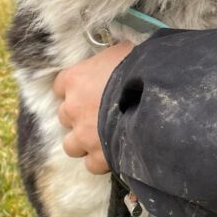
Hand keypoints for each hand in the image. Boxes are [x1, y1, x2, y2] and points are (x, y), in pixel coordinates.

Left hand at [53, 42, 132, 173]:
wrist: (155, 99)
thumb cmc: (141, 69)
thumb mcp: (125, 51)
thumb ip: (113, 59)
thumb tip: (120, 55)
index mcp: (76, 79)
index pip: (61, 86)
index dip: (75, 90)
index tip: (88, 91)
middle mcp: (73, 108)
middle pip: (65, 116)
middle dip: (79, 117)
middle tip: (100, 115)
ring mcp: (83, 134)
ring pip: (71, 145)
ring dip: (84, 142)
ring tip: (103, 139)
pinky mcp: (98, 156)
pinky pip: (91, 164)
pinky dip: (101, 161)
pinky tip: (114, 153)